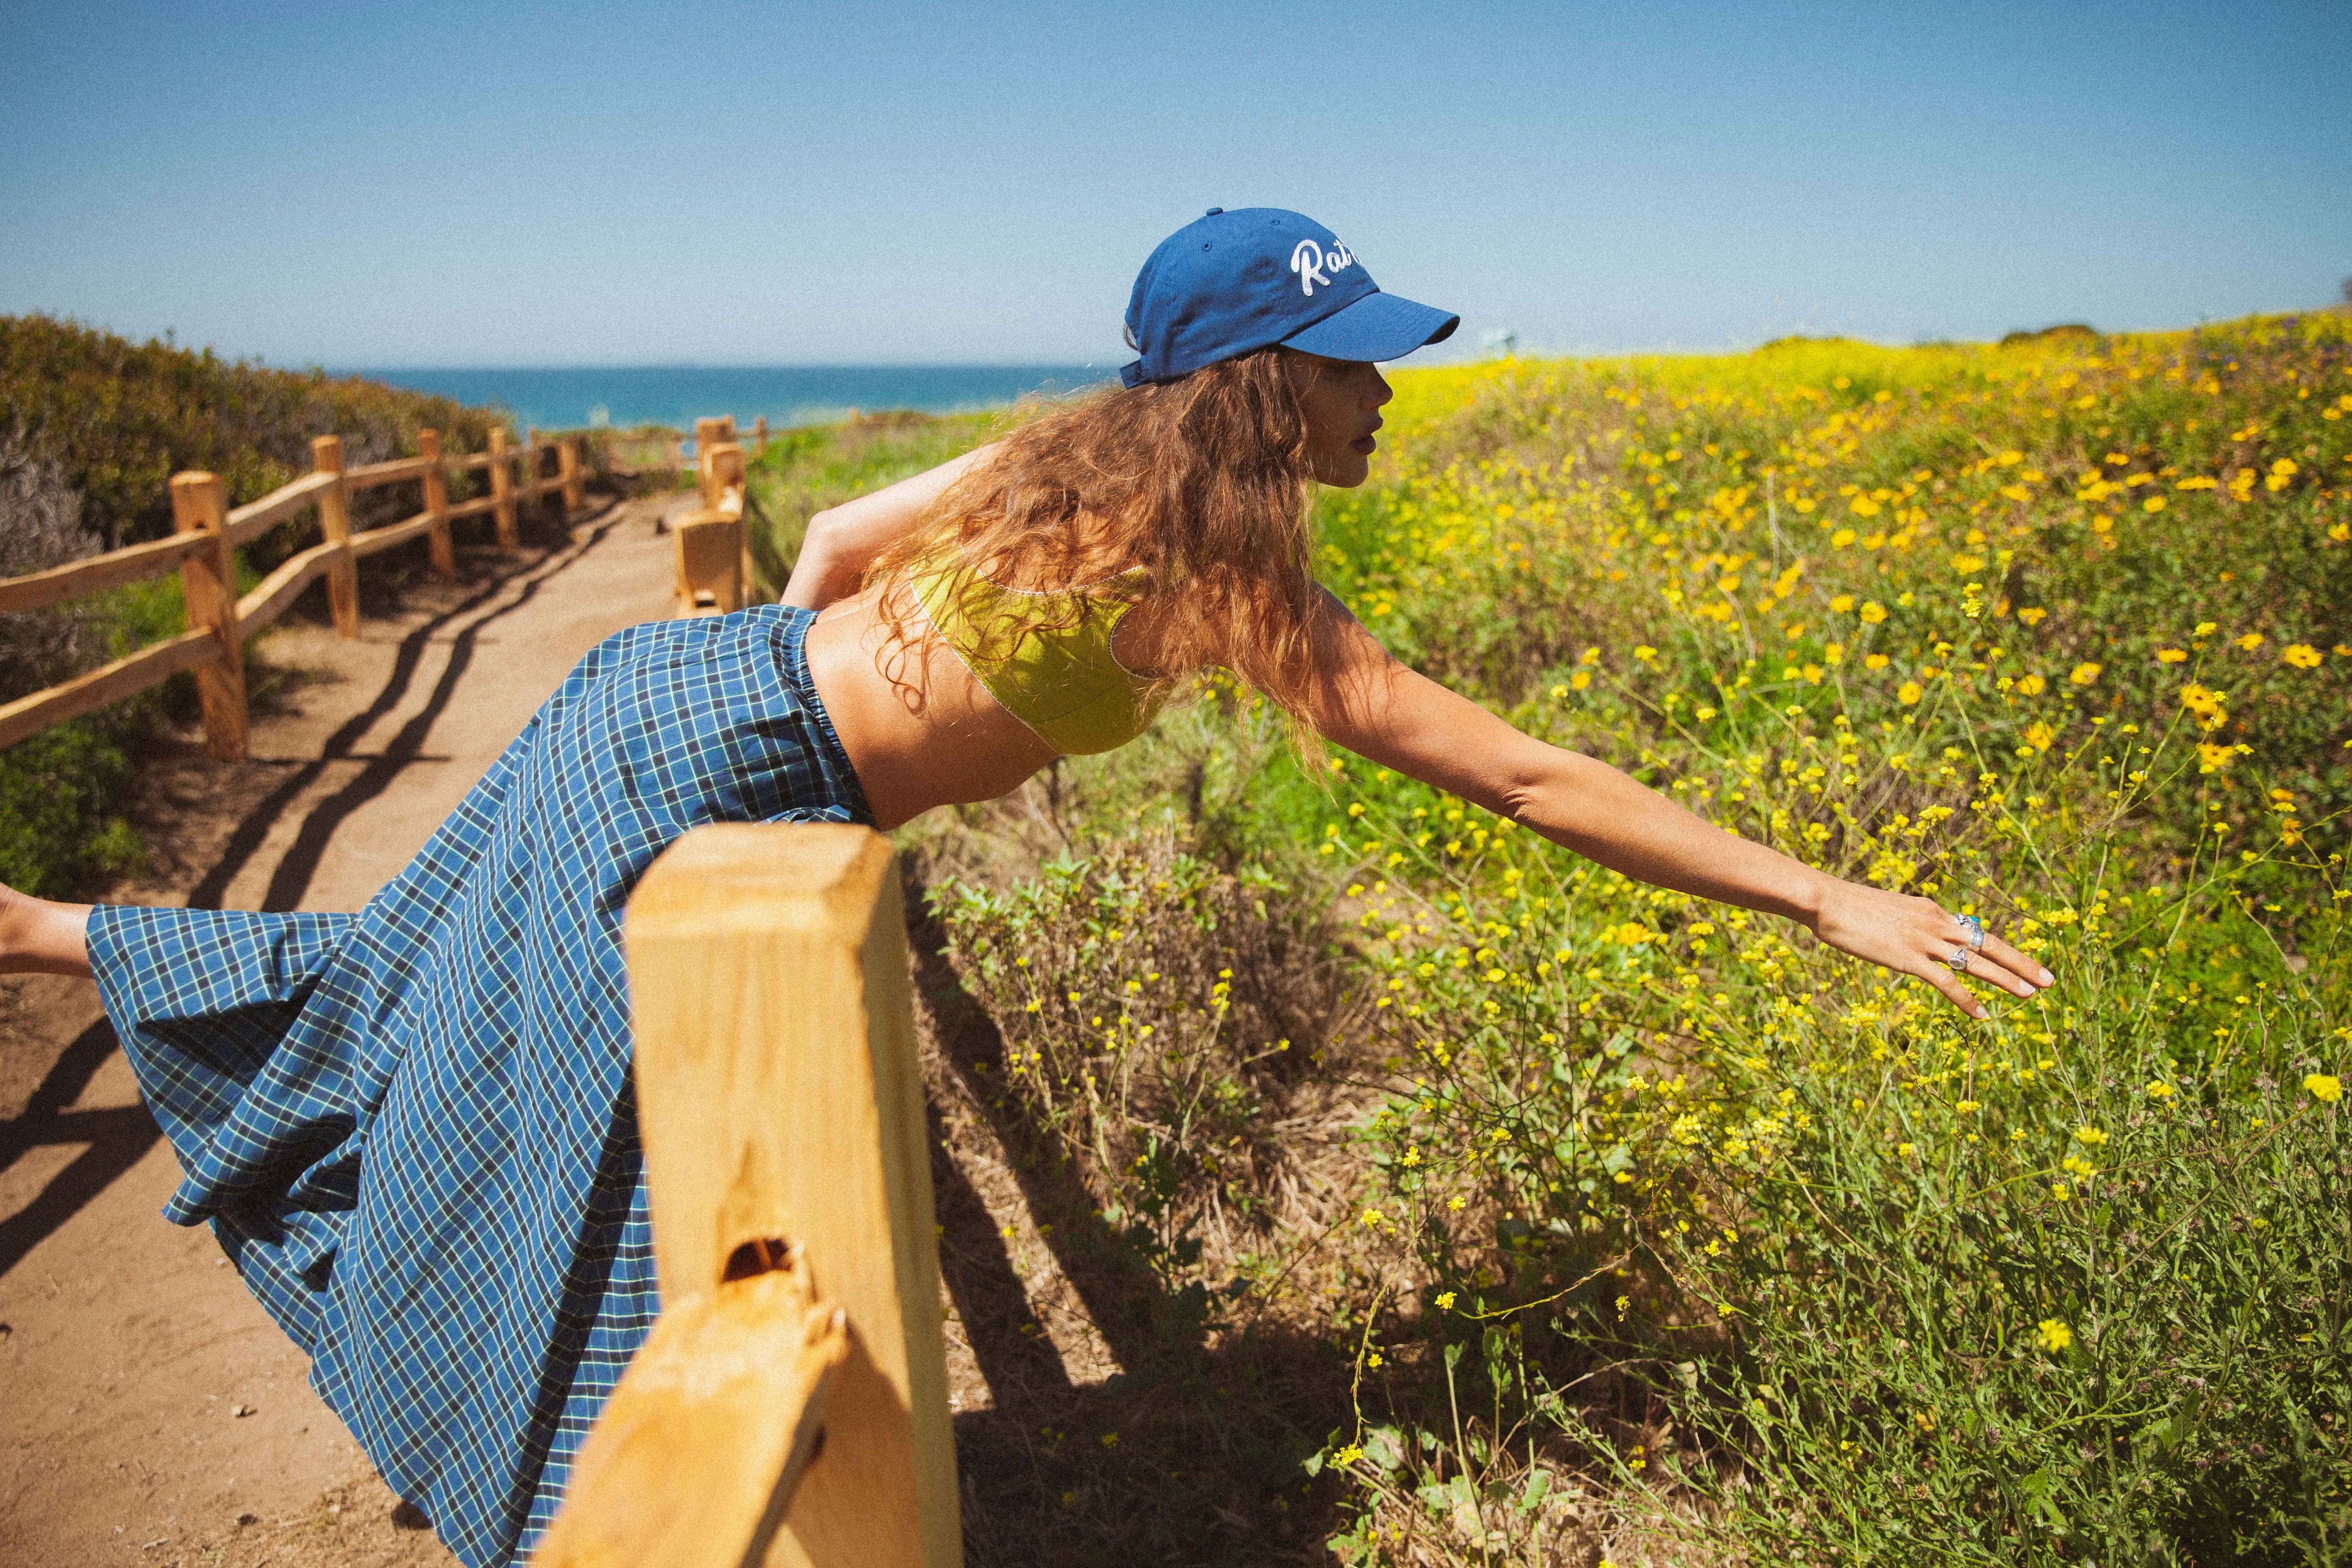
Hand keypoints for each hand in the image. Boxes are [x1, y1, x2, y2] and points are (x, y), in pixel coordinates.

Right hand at [1808, 879, 2053, 1019]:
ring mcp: (1924, 941)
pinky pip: (1947, 982)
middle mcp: (1936, 923)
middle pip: (1988, 944)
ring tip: (2031, 995)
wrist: (1827, 900)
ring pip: (1976, 962)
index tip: (2021, 962)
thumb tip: (1908, 937)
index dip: (2000, 950)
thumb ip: (1905, 925)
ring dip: (2007, 979)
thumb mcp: (1886, 912)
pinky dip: (1968, 999)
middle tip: (2049, 979)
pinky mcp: (1909, 959)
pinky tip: (1983, 1014)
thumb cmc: (1848, 907)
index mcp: (1932, 911)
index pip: (1973, 932)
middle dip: (2021, 963)